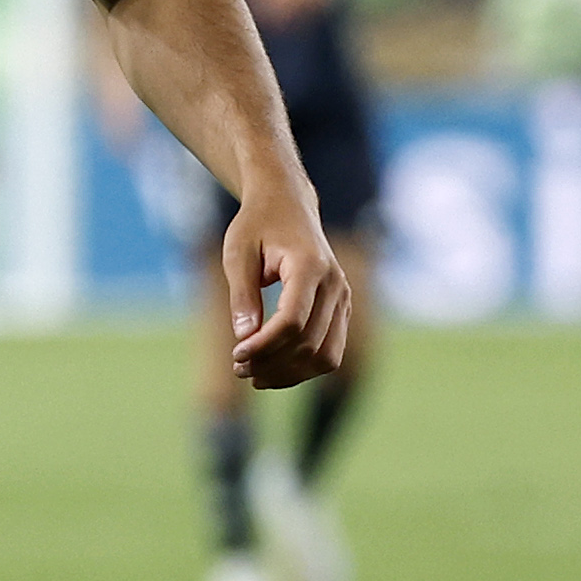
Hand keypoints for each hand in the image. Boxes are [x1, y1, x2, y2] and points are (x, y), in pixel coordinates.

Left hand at [216, 190, 352, 389]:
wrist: (288, 205)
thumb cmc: (258, 226)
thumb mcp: (238, 253)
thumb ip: (242, 295)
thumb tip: (244, 338)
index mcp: (310, 266)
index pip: (293, 320)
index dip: (265, 345)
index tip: (236, 354)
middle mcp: (335, 284)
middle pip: (310, 343)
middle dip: (272, 363)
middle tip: (238, 368)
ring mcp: (343, 298)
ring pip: (326, 356)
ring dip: (290, 373)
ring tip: (253, 375)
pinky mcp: (342, 310)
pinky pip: (330, 352)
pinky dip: (303, 368)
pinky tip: (272, 369)